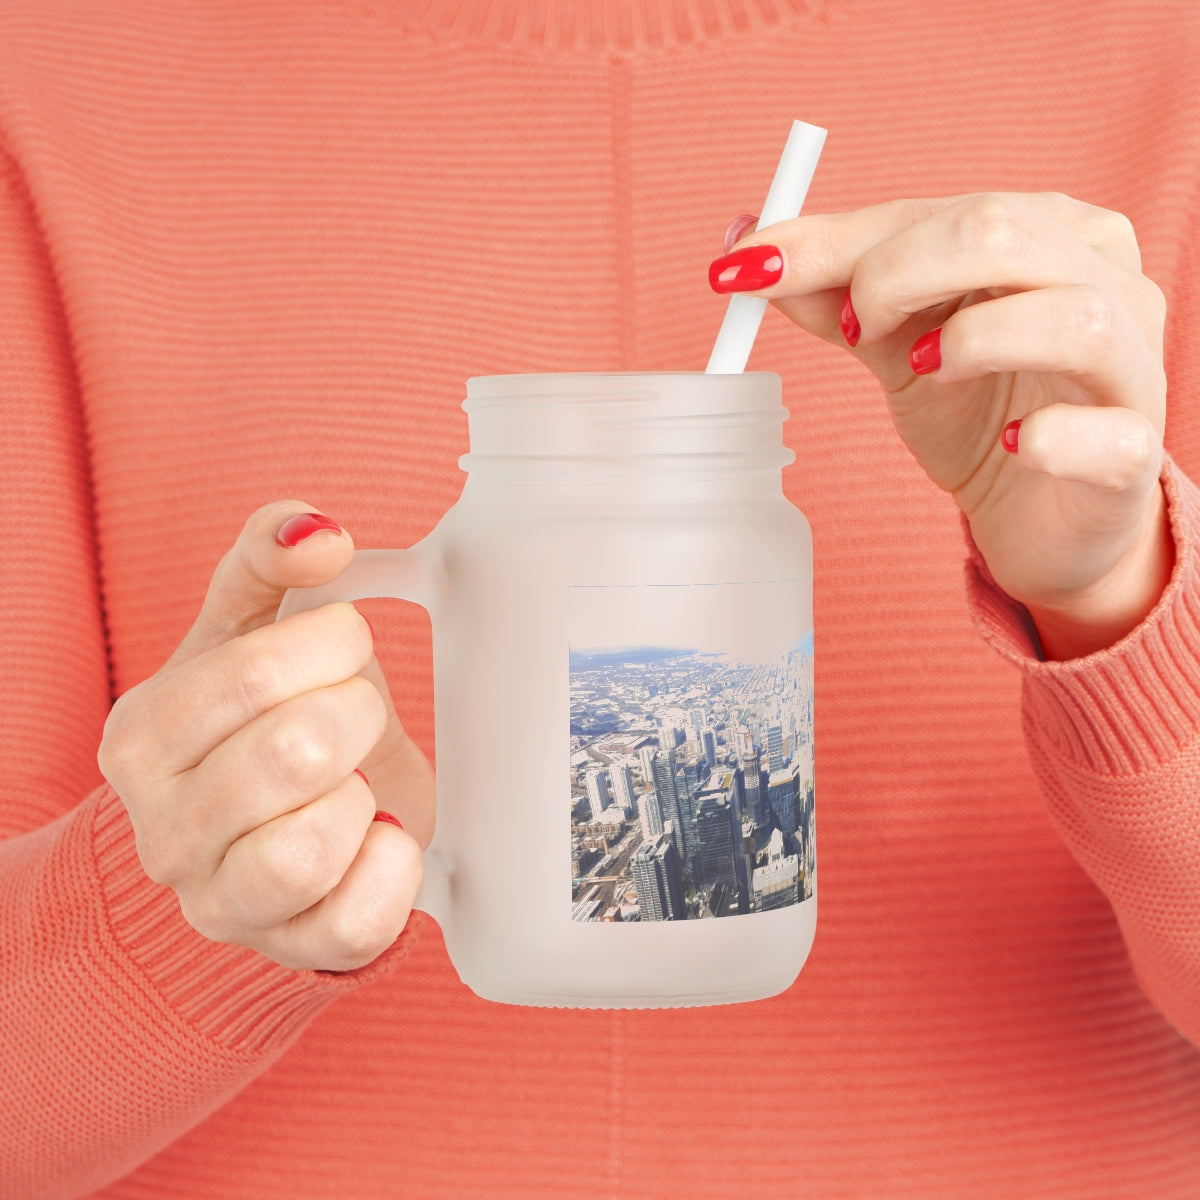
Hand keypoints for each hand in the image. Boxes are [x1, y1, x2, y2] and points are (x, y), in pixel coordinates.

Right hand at [97, 501, 433, 971]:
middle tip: (356, 713)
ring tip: (356, 780)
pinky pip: (356, 922)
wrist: (269, 824)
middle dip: (356, 714)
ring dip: (362, 796)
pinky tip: (381, 833)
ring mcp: (222, 902)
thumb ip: (268, 558)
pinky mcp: (292, 948)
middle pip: (294, 754)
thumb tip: (317, 532)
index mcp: (142, 738)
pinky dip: (393, 867)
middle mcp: (164, 831)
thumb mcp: (249, 626)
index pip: (251, 675)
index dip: (330, 645)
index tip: (345, 644)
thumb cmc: (260, 718)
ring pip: (308, 849)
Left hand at [712, 193, 1172, 658]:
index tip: (749, 269)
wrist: (1039, 514)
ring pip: (1074, 317)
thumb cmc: (978, 412)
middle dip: (897, 274)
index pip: (938, 211)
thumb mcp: (896, 346)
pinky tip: (1012, 446)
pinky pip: (1107, 434)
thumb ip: (834, 295)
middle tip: (852, 329)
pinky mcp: (1134, 455)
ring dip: (973, 340)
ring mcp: (1132, 366)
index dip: (837, 240)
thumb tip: (747, 249)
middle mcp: (1105, 281)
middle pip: (1003, 234)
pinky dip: (1050, 437)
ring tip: (921, 371)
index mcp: (1047, 234)